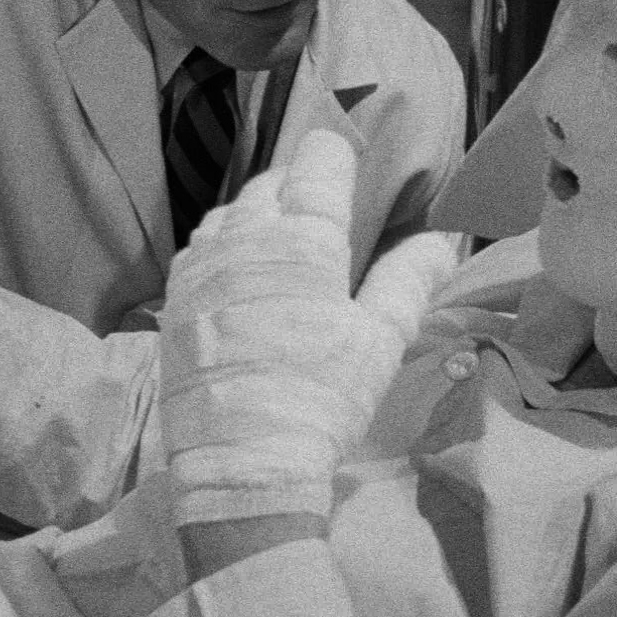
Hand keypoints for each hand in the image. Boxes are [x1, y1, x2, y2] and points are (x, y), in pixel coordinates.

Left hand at [157, 130, 452, 526]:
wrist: (242, 462)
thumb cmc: (322, 398)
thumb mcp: (379, 341)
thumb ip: (408, 279)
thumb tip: (442, 237)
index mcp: (302, 239)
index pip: (317, 159)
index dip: (337, 154)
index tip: (351, 167)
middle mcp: (244, 238)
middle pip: (271, 181)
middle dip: (299, 183)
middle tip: (325, 210)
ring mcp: (201, 267)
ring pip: (229, 211)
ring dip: (257, 212)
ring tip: (282, 240)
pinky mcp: (175, 299)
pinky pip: (199, 247)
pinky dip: (223, 244)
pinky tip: (240, 273)